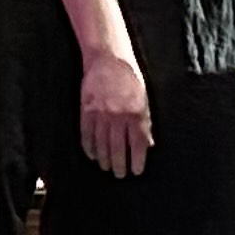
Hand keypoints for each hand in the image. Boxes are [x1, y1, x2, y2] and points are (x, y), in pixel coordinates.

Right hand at [77, 46, 154, 178]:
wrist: (108, 59)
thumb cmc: (129, 77)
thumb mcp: (144, 99)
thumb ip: (145, 122)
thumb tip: (148, 144)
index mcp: (136, 113)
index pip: (137, 144)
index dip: (137, 161)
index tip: (136, 171)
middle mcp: (119, 116)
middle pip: (118, 148)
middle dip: (119, 165)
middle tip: (120, 175)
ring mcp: (101, 114)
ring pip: (102, 145)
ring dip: (104, 160)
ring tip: (107, 168)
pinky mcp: (86, 110)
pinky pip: (87, 134)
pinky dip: (89, 147)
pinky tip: (92, 155)